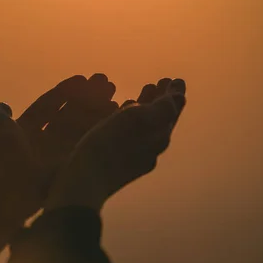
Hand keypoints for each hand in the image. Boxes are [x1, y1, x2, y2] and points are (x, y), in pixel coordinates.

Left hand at [0, 73, 117, 200]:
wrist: (13, 184)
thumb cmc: (1, 154)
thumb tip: (2, 106)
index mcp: (25, 131)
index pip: (47, 107)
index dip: (63, 93)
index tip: (82, 79)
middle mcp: (44, 142)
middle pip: (68, 114)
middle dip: (86, 98)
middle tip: (105, 82)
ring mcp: (59, 154)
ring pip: (81, 126)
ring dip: (97, 109)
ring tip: (114, 94)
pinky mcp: (73, 164)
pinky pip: (90, 140)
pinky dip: (103, 124)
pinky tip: (117, 109)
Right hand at [45, 78, 185, 211]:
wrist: (82, 184)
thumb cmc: (109, 147)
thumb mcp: (137, 119)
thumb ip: (162, 108)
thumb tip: (180, 98)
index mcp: (159, 136)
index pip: (172, 110)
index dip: (174, 93)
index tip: (176, 79)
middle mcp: (151, 148)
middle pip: (161, 119)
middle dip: (162, 99)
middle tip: (162, 82)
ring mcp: (135, 156)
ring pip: (146, 126)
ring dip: (146, 107)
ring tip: (142, 93)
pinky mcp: (118, 162)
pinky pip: (131, 134)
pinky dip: (130, 119)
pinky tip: (120, 114)